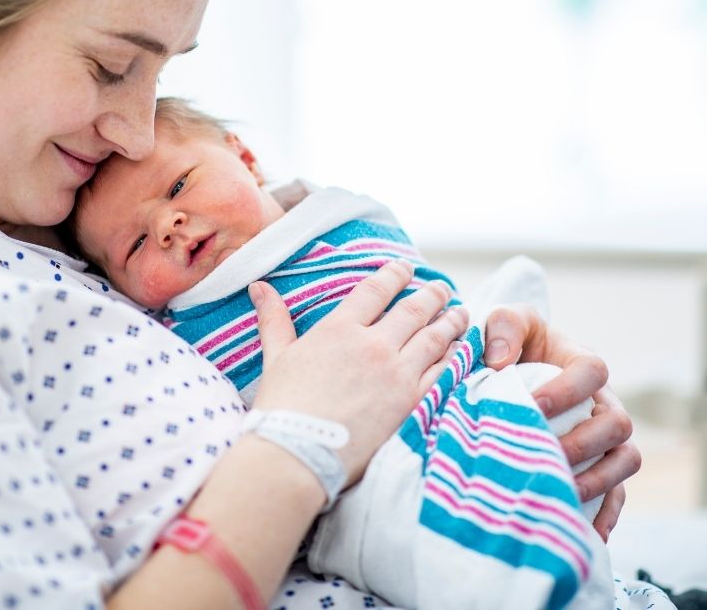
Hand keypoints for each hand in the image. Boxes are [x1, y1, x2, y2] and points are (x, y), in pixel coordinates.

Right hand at [249, 260, 468, 485]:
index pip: (375, 291)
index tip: (406, 268)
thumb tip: (258, 286)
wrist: (299, 452)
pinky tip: (462, 351)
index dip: (394, 275)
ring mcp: (396, 373)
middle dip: (431, 295)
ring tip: (461, 313)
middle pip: (413, 310)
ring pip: (434, 338)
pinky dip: (455, 357)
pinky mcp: (411, 402)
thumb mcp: (275, 356)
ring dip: (451, 322)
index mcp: (339, 329)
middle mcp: (372, 345)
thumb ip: (273, 319)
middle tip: (443, 288)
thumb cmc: (282, 406)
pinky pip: (442, 372)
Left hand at [483, 304, 640, 540]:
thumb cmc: (507, 342)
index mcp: (580, 362)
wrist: (504, 368)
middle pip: (617, 423)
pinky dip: (605, 512)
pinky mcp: (597, 464)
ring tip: (561, 489)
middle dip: (584, 442)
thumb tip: (499, 362)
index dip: (569, 389)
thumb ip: (502, 327)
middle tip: (546, 453)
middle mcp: (601, 400)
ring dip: (598, 479)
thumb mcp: (502, 321)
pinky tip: (583, 529)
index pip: (593, 371)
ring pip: (625, 459)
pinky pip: (617, 492)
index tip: (535, 405)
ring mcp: (603, 435)